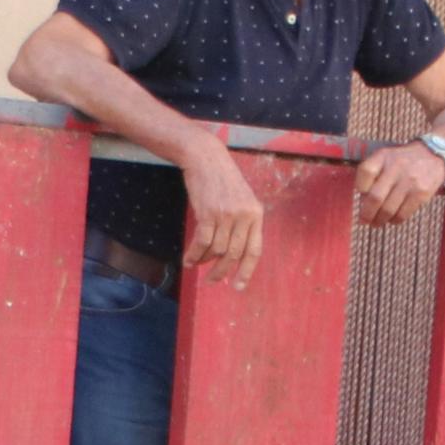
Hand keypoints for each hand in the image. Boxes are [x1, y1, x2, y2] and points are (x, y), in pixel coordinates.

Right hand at [179, 142, 266, 285]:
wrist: (205, 157)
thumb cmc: (221, 179)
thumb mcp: (241, 199)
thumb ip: (241, 223)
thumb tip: (233, 254)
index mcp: (256, 214)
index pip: (254, 250)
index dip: (246, 271)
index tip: (237, 286)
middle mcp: (244, 216)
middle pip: (233, 254)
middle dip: (221, 271)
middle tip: (212, 281)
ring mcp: (226, 214)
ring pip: (216, 250)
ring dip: (204, 261)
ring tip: (196, 265)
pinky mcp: (208, 213)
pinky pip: (202, 242)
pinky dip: (194, 254)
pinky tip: (188, 260)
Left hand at [354, 138, 444, 227]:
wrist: (434, 155)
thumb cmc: (403, 160)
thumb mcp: (386, 157)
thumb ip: (373, 173)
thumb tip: (363, 201)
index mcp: (383, 156)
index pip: (366, 172)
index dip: (360, 187)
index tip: (362, 195)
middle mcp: (396, 167)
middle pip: (375, 197)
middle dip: (367, 213)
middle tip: (364, 220)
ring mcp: (410, 181)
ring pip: (388, 209)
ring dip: (379, 220)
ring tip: (376, 223)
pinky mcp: (421, 193)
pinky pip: (403, 214)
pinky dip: (394, 220)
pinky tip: (392, 219)